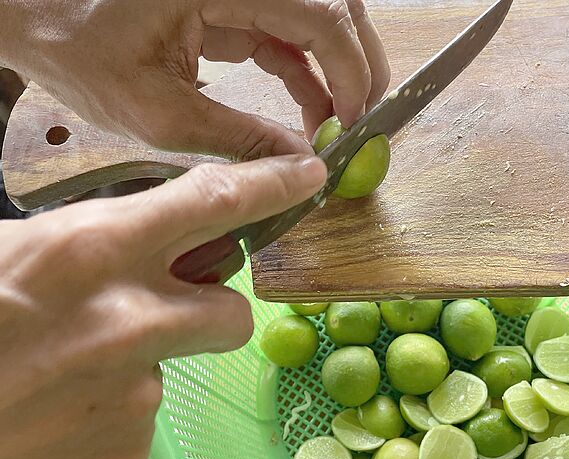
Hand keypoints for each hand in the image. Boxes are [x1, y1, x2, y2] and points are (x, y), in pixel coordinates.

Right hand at [0, 155, 326, 458]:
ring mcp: (135, 397)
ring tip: (59, 377)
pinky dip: (106, 421)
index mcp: (89, 255)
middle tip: (167, 310)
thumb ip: (78, 246)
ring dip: (134, 367)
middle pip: (232, 312)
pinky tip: (52, 420)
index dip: (268, 186)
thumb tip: (124, 242)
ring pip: (170, 370)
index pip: (211, 203)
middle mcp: (130, 325)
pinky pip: (136, 426)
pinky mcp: (124, 457)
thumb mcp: (1, 257)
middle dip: (212, 310)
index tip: (306, 178)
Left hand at [1, 0, 388, 157]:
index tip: (354, 125)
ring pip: (320, 24)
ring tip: (337, 131)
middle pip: (336, 11)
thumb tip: (300, 166)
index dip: (351, 71)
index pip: (322, 15)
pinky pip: (291, 39)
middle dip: (358, 70)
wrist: (42, 17)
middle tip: (361, 128)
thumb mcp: (160, 112)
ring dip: (338, 77)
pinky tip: (312, 118)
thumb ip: (240, 139)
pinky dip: (309, 79)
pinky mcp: (236, 6)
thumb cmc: (81, 49)